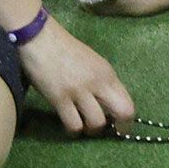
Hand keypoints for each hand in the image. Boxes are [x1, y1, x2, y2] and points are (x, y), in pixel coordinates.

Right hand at [15, 20, 135, 133]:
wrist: (39, 37)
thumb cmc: (64, 49)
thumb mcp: (92, 63)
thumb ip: (102, 82)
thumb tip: (108, 107)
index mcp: (107, 73)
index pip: (128, 103)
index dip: (126, 121)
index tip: (117, 126)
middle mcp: (98, 82)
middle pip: (123, 112)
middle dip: (117, 128)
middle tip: (104, 130)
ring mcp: (79, 91)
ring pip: (96, 123)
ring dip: (90, 129)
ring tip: (82, 124)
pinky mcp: (59, 98)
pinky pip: (73, 124)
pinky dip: (72, 130)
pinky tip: (68, 123)